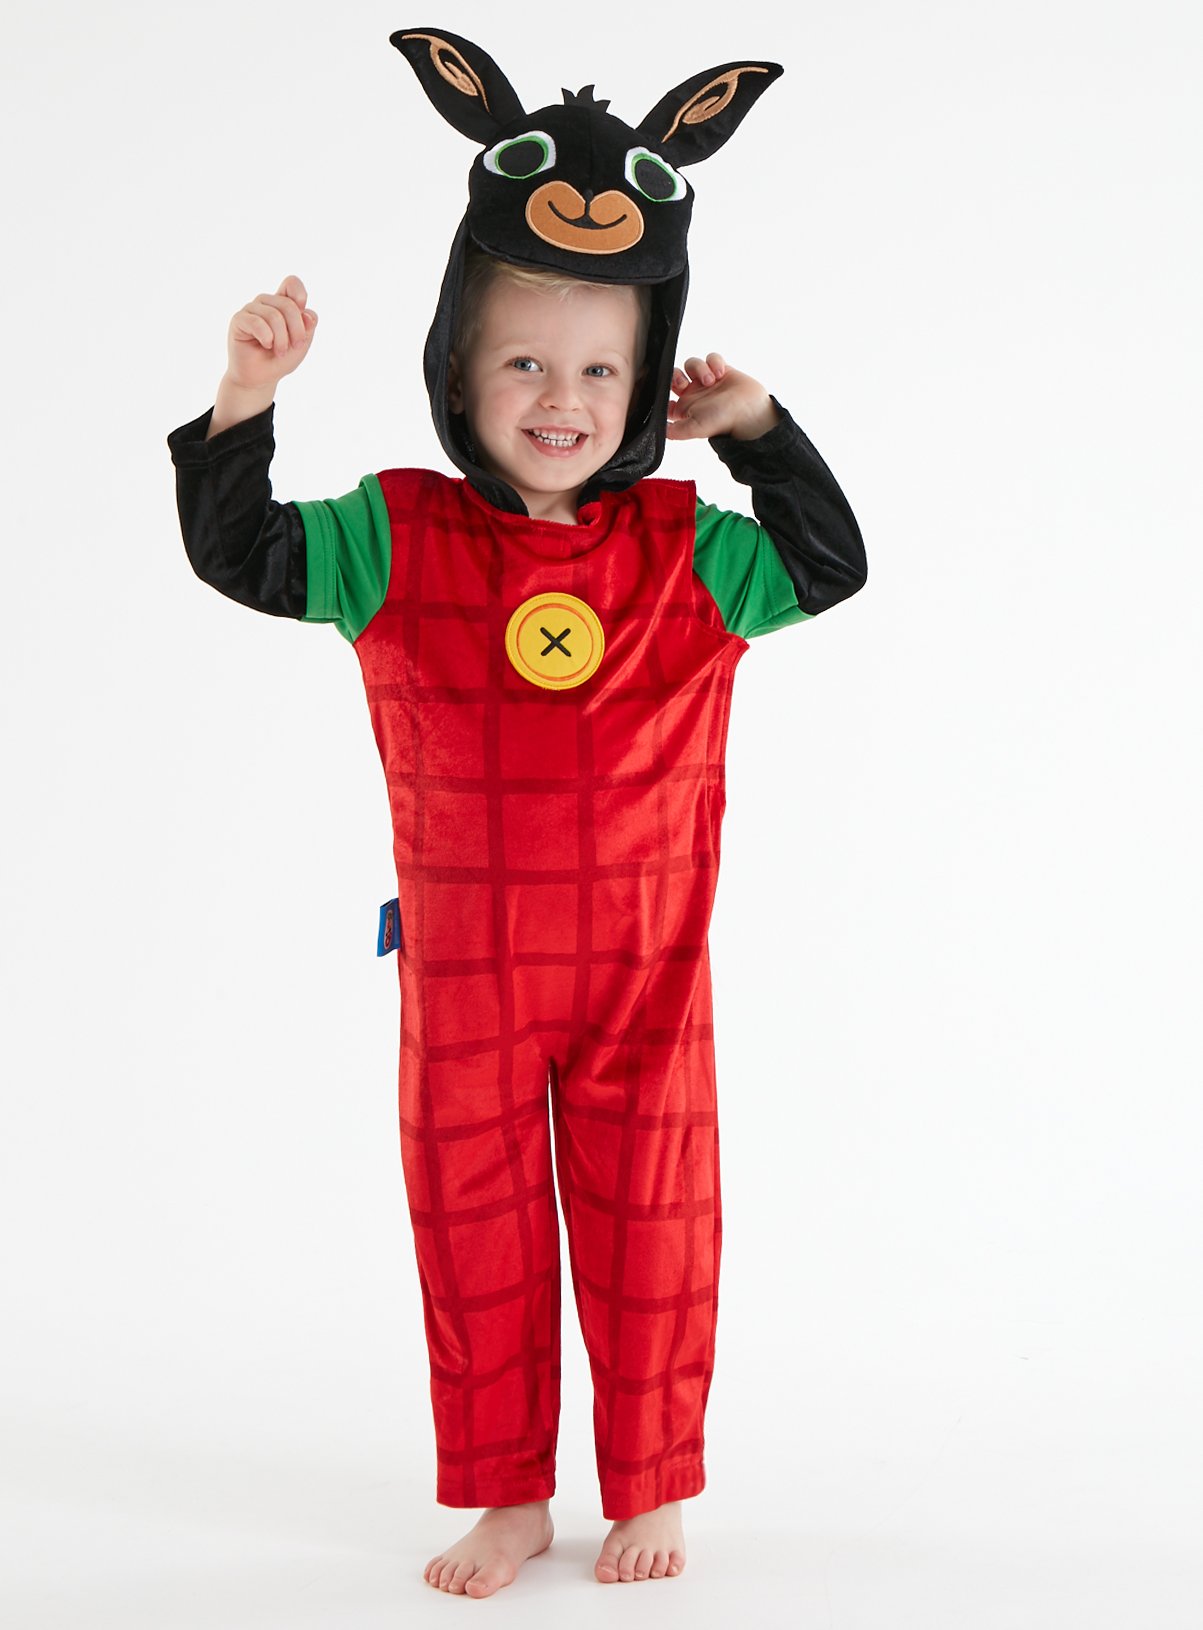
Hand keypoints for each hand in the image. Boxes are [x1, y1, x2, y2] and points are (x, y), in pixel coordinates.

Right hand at [224, 274, 318, 392]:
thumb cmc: (280, 360)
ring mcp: (252, 309)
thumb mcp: (301, 344)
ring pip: (274, 315)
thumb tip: (307, 312)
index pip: (292, 283)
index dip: (300, 296)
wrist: (260, 378)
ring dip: (282, 339)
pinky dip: (267, 337)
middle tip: (295, 347)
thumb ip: (308, 326)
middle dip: (297, 330)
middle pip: (289, 304)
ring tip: (279, 352)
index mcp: (282, 303)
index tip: (304, 320)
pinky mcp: (239, 319)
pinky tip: (266, 345)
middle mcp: (266, 302)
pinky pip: (257, 322)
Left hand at [666, 353, 779, 441]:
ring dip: (699, 369)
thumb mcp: (694, 428)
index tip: (670, 397)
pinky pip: (711, 358)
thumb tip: (660, 431)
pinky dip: (714, 362)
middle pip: (675, 375)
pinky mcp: (722, 370)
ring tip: (711, 380)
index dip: (663, 394)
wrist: (749, 412)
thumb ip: (675, 430)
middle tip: (684, 383)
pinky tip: (720, 373)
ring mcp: (708, 381)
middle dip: (676, 375)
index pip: (666, 397)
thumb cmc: (723, 421)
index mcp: (685, 407)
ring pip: (692, 364)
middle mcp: (695, 394)